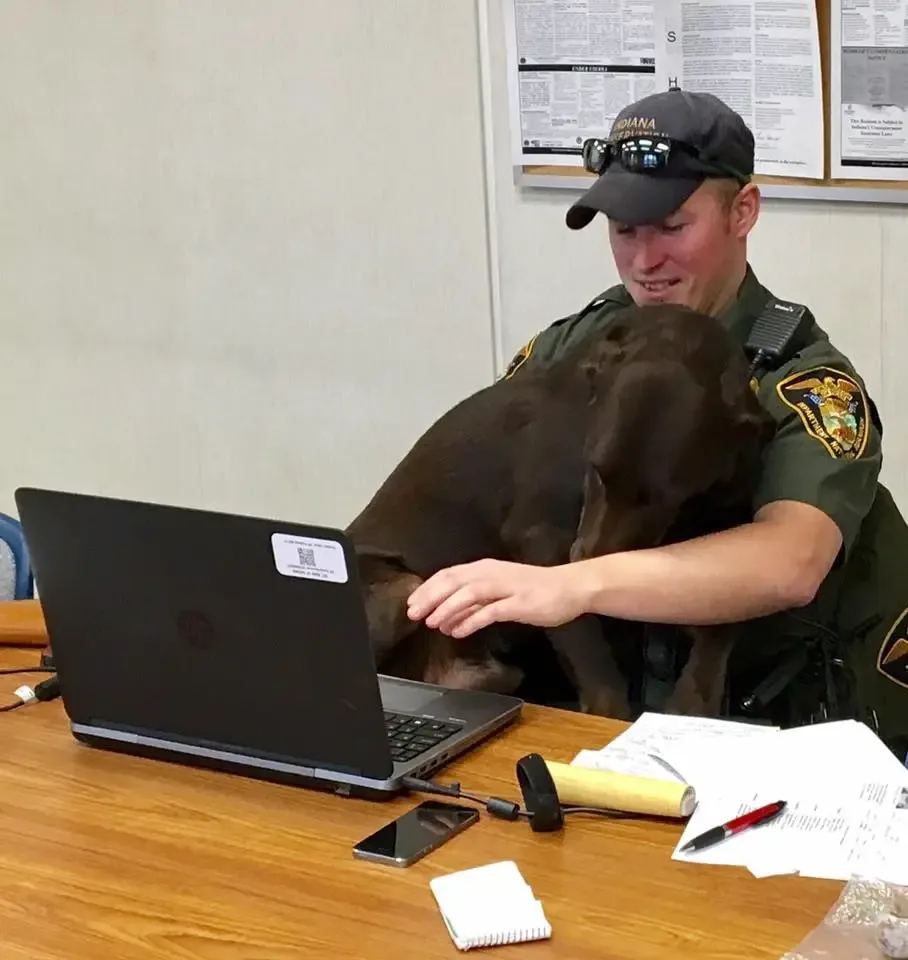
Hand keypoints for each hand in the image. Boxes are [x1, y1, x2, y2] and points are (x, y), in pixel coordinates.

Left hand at [406, 558, 590, 638]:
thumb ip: (475, 600)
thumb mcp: (500, 589)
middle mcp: (492, 573)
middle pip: (453, 582)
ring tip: (432, 623)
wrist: (570, 587)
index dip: (427, 588)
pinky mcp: (518, 603)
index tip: (412, 603)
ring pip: (468, 594)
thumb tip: (447, 616)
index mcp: (485, 568)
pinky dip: (470, 621)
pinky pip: (489, 611)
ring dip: (447, 608)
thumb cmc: (534, 588)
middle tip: (413, 614)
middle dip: (430, 598)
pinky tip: (458, 631)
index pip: (448, 574)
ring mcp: (506, 587)